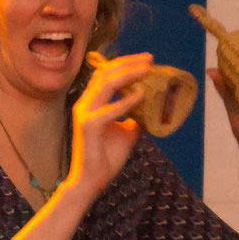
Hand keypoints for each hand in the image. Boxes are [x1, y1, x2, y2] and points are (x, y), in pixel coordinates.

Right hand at [65, 53, 146, 199]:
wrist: (92, 181)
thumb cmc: (106, 157)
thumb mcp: (127, 132)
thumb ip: (135, 118)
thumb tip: (154, 109)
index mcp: (91, 102)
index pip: (105, 73)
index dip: (125, 63)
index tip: (146, 60)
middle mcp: (85, 103)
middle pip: (105, 72)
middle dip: (128, 62)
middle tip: (149, 58)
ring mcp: (84, 113)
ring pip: (106, 83)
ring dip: (128, 74)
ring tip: (147, 70)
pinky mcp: (88, 126)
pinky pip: (110, 109)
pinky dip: (126, 101)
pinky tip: (142, 96)